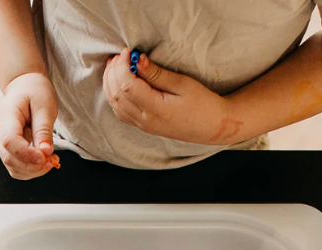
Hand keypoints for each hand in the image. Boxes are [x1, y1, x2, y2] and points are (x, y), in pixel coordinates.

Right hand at [0, 72, 58, 179]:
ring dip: (33, 170)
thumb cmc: (35, 92)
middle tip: (52, 160)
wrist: (25, 87)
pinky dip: (31, 170)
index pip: (9, 140)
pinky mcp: (8, 151)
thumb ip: (43, 129)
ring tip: (50, 160)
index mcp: (6, 115)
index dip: (27, 154)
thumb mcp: (44, 105)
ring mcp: (1, 143)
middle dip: (33, 166)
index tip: (45, 157)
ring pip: (13, 167)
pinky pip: (17, 168)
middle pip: (10, 158)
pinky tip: (43, 161)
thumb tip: (45, 152)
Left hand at [102, 48, 243, 145]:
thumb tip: (138, 60)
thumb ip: (157, 74)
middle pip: (117, 95)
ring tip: (116, 65)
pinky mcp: (143, 125)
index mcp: (156, 109)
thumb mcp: (182, 84)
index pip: (127, 86)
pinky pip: (120, 112)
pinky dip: (115, 95)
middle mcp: (145, 120)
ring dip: (110, 83)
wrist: (210, 126)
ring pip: (115, 104)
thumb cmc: (201, 103)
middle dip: (114, 72)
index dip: (123, 66)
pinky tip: (118, 82)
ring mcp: (143, 125)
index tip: (128, 51)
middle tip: (120, 55)